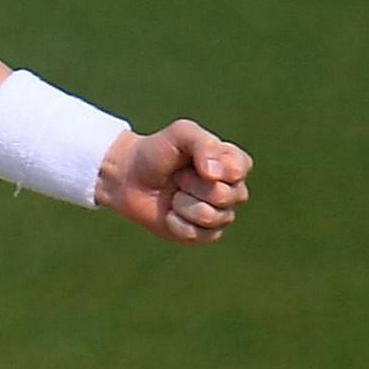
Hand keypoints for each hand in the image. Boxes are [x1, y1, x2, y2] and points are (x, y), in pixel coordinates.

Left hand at [95, 120, 251, 244]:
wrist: (128, 176)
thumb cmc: (157, 151)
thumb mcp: (180, 134)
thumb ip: (203, 145)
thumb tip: (214, 175)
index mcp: (231, 164)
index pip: (240, 169)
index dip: (216, 167)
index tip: (192, 159)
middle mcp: (230, 191)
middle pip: (225, 196)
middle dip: (192, 184)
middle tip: (178, 177)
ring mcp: (218, 215)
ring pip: (211, 217)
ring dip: (183, 204)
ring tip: (174, 194)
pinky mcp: (202, 235)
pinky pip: (196, 235)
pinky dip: (176, 222)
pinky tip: (169, 213)